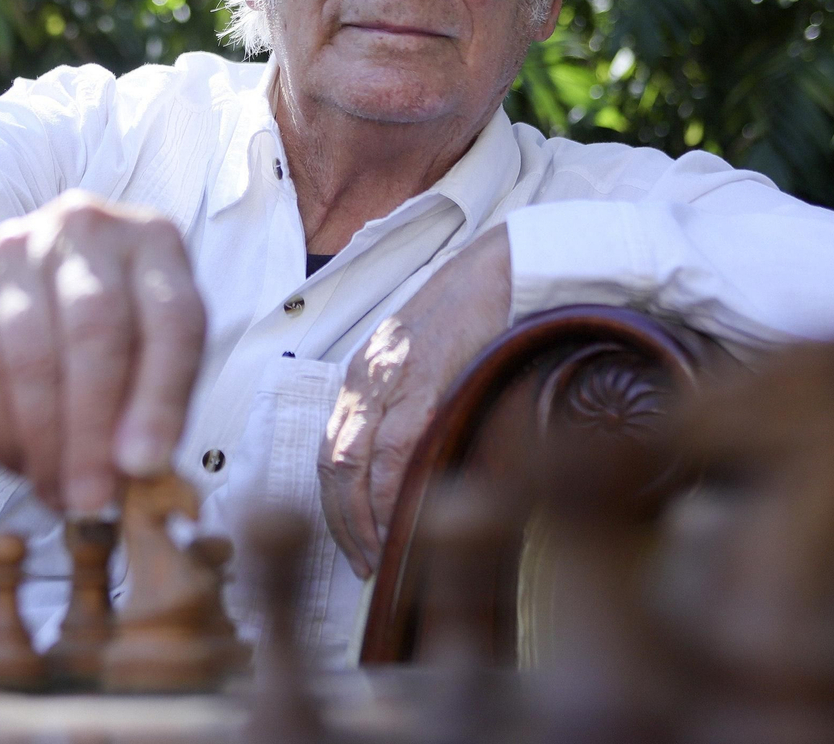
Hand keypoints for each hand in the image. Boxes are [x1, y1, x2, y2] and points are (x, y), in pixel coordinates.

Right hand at [0, 191, 206, 514]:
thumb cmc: (95, 334)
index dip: (162, 398)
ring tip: (57, 490)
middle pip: (95, 331)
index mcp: (152, 243)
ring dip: (45, 440)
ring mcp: (15, 250)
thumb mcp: (144, 351)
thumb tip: (139, 474)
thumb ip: (153, 403)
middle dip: (93, 429)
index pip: (172, 318)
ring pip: (31, 355)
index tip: (145, 466)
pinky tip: (18, 459)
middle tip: (91, 497)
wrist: (1, 296)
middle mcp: (85, 230)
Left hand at [317, 225, 512, 578]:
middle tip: (363, 567)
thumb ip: (408, 405)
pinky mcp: (424, 382)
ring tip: (382, 559)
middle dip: (342, 524)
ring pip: (353, 465)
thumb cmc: (473, 314)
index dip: (335, 506)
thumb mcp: (424, 360)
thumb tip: (412, 467)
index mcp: (361, 375)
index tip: (353, 545)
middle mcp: (364, 379)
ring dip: (363, 520)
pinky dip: (392, 494)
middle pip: (331, 465)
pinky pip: (396, 450)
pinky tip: (404, 523)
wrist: (504, 266)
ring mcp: (389, 381)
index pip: (329, 452)